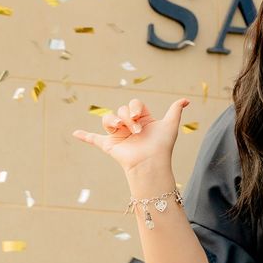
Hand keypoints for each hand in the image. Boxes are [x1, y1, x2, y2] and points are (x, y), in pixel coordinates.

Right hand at [71, 96, 190, 174]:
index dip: (135, 108)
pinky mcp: (109, 145)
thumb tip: (187, 100)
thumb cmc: (162, 146)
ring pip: (108, 119)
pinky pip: (94, 139)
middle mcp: (129, 126)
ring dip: (113, 121)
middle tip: (136, 129)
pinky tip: (75, 133)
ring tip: (122, 128)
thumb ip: (176, 110)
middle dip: (128, 117)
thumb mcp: (170, 125)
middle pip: (121, 110)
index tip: (140, 117)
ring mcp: (118, 135)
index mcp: (142, 120)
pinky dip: (85, 136)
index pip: (133, 104)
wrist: (150, 163)